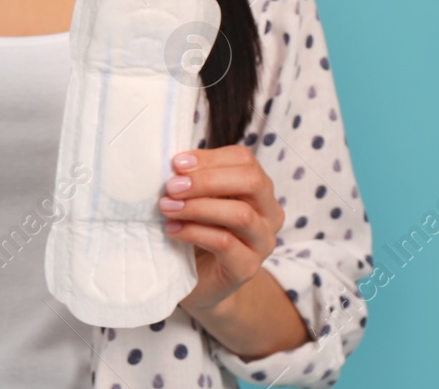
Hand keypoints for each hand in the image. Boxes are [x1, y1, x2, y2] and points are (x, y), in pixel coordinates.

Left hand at [159, 145, 284, 313]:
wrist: (197, 280)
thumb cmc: (198, 230)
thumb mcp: (199, 199)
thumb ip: (196, 180)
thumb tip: (177, 165)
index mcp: (259, 189)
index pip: (244, 160)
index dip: (210, 158)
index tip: (177, 163)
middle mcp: (270, 213)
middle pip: (251, 182)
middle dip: (207, 180)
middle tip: (172, 186)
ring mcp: (263, 242)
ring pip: (241, 214)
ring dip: (198, 207)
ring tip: (168, 208)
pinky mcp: (248, 267)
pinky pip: (225, 243)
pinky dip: (194, 232)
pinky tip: (173, 229)